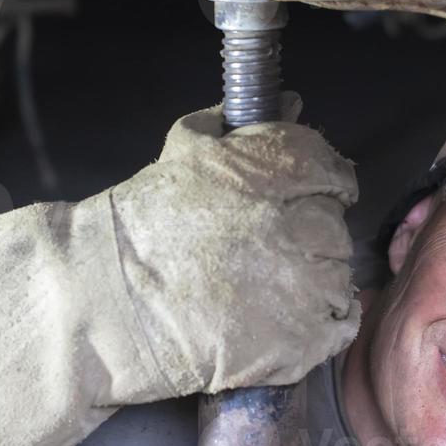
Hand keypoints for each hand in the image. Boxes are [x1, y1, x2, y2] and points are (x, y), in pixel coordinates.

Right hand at [106, 96, 360, 398]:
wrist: (106, 304)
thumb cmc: (140, 227)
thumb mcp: (183, 154)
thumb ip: (241, 127)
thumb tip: (292, 105)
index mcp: (263, 174)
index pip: (327, 166)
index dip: (326, 180)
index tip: (318, 192)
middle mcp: (289, 228)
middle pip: (333, 224)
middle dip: (311, 233)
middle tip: (275, 249)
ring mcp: (297, 289)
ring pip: (339, 275)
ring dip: (315, 279)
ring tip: (271, 288)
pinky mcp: (298, 341)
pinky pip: (339, 324)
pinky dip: (323, 322)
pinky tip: (287, 320)